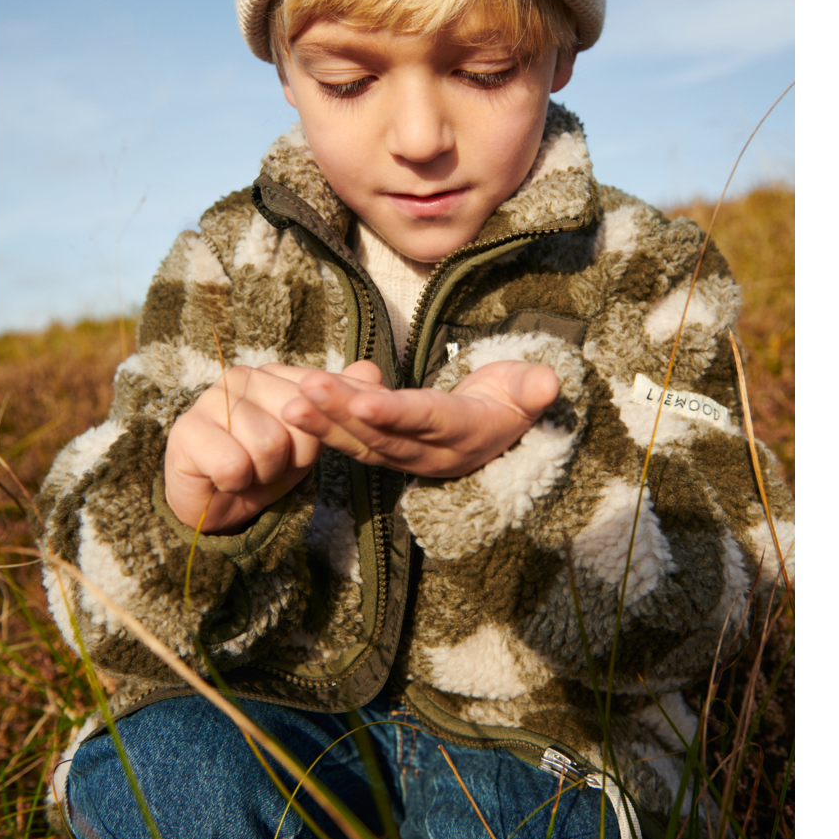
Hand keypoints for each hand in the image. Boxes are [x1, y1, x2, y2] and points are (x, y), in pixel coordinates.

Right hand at [164, 361, 377, 533]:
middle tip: (265, 464)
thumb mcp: (309, 439)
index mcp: (273, 374)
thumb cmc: (263, 466)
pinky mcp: (186, 431)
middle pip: (298, 425)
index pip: (320, 402)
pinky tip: (223, 477)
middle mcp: (242, 377)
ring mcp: (210, 400)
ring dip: (261, 473)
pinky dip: (234, 483)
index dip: (313, 441)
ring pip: (268, 447)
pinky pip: (234, 466)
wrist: (215, 501)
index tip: (295, 452)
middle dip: (289, 459)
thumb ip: (339, 403)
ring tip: (246, 469)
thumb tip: (371, 369)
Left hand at [281, 360, 559, 477]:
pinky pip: (351, 442)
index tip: (362, 401)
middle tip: (306, 390)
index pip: (425, 421)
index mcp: (465, 432)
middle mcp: (431, 452)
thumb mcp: (529, 391)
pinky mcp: (386, 453)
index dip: (394, 413)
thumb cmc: (512, 399)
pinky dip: (323, 426)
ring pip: (359, 442)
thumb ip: (533, 388)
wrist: (501, 432)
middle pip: (382, 435)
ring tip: (289, 403)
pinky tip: (293, 405)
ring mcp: (406, 457)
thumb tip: (549, 381)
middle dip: (342, 414)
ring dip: (323, 424)